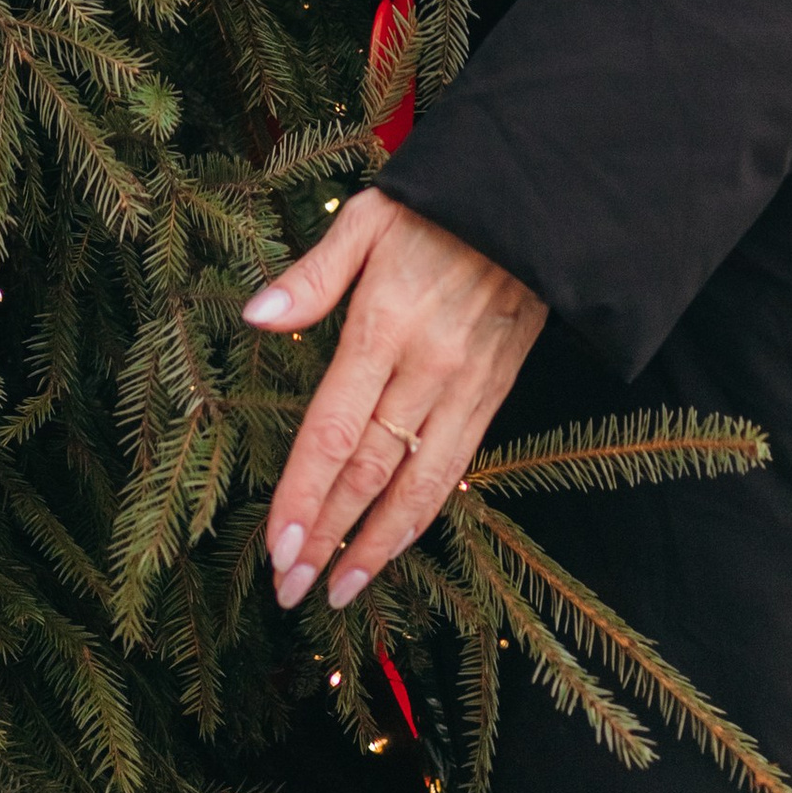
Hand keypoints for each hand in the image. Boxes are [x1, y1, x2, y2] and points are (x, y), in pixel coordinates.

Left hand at [244, 188, 547, 611]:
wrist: (535, 201)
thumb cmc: (439, 203)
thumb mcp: (369, 216)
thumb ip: (313, 275)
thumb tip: (256, 315)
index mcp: (384, 325)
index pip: (335, 430)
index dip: (304, 493)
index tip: (277, 546)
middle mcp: (426, 368)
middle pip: (368, 471)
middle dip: (326, 536)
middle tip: (288, 590)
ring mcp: (465, 388)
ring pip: (416, 485)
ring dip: (374, 546)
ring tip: (337, 591)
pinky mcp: (494, 394)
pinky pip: (454, 469)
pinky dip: (422, 515)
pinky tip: (393, 544)